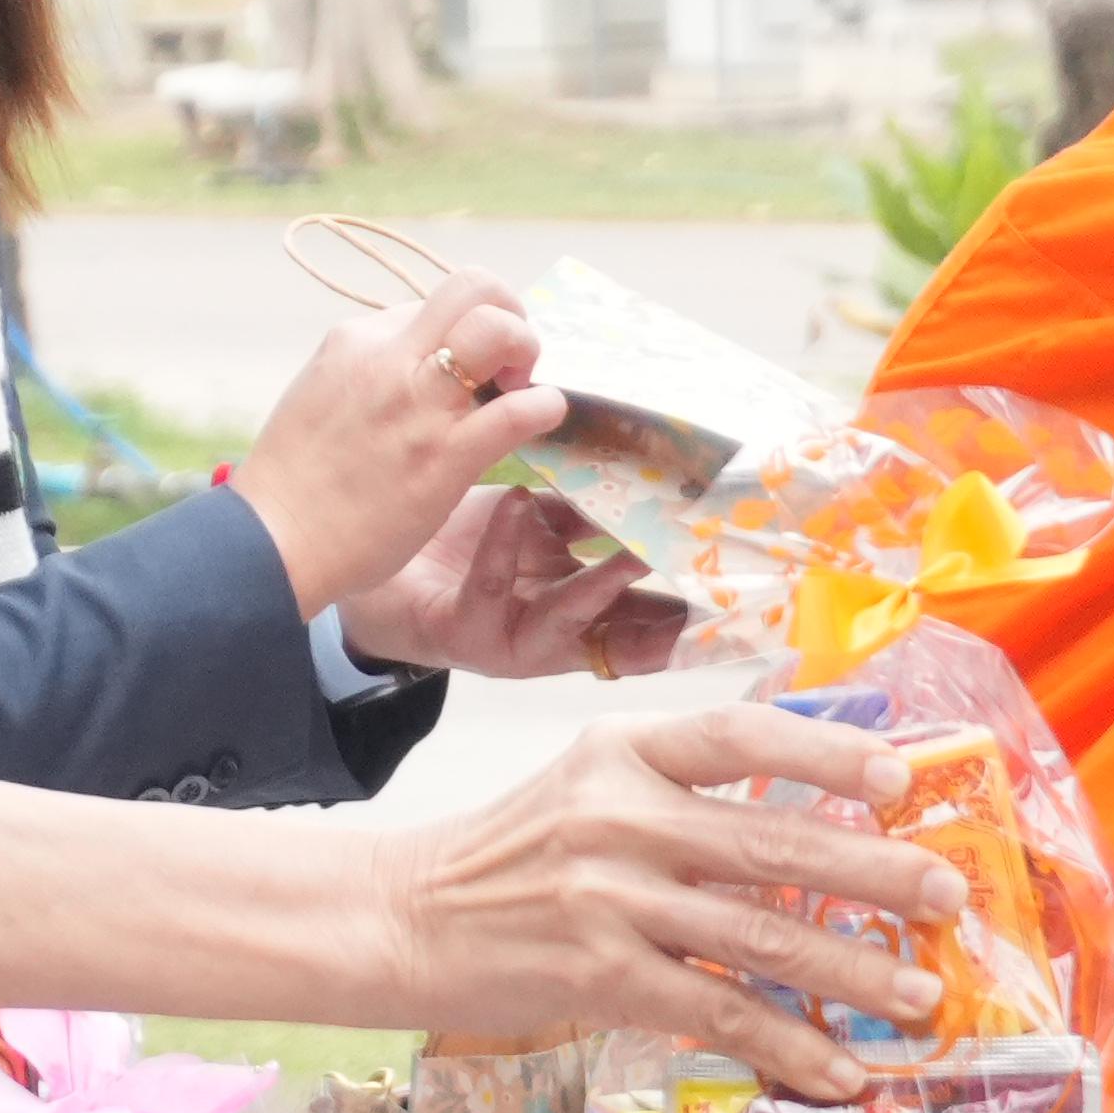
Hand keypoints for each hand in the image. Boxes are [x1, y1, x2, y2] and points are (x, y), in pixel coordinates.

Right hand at [236, 275, 565, 616]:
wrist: (275, 542)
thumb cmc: (295, 480)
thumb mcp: (321, 393)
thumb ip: (370, 370)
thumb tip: (417, 361)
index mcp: (356, 340)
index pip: (432, 303)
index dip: (460, 329)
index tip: (467, 364)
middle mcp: (389, 358)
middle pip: (473, 287)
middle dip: (508, 310)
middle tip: (510, 360)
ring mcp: (419, 405)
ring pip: (497, 330)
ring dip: (526, 349)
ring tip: (523, 385)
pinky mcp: (445, 456)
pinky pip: (518, 411)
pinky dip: (545, 407)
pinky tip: (544, 419)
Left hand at [337, 483, 690, 678]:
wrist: (377, 567)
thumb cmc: (466, 543)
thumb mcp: (538, 522)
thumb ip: (586, 511)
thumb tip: (647, 471)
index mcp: (581, 608)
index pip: (649, 619)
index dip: (690, 612)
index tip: (737, 595)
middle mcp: (554, 635)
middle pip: (622, 633)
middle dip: (664, 612)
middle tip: (703, 581)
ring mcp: (509, 641)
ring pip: (565, 619)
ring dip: (600, 587)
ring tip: (630, 555)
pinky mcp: (460, 634)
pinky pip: (489, 586)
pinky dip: (503, 544)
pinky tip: (515, 504)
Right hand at [359, 703, 967, 1092]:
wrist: (402, 919)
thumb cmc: (510, 856)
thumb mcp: (587, 784)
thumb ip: (683, 786)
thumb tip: (813, 807)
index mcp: (622, 751)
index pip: (740, 736)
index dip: (826, 754)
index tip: (901, 776)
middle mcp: (619, 815)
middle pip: (769, 839)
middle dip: (873, 872)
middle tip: (947, 896)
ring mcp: (608, 898)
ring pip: (755, 933)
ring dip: (850, 971)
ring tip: (919, 996)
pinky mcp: (598, 977)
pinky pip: (715, 1011)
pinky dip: (786, 1043)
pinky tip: (838, 1067)